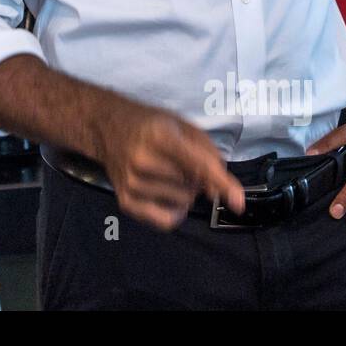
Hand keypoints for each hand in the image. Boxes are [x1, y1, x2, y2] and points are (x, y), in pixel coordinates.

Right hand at [95, 100, 243, 231]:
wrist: (107, 127)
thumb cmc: (150, 124)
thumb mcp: (181, 125)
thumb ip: (206, 153)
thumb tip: (219, 190)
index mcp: (159, 135)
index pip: (197, 164)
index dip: (221, 183)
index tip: (238, 201)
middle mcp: (142, 160)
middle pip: (192, 185)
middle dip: (197, 178)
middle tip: (181, 162)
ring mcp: (131, 183)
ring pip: (182, 203)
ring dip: (185, 193)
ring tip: (170, 175)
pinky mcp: (125, 201)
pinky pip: (165, 221)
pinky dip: (175, 212)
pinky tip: (170, 196)